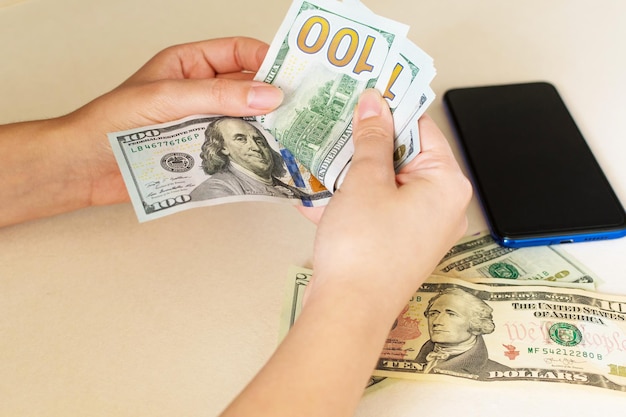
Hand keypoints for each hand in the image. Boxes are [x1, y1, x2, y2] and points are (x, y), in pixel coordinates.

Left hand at [65, 36, 283, 206]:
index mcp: (190, 64)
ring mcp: (202, 122)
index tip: (295, 76)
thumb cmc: (112, 122)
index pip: (239, 53)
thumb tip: (268, 94)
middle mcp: (200, 91)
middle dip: (274, 98)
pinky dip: (250, 152)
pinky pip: (232, 147)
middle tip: (303, 111)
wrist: (84, 167)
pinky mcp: (200, 151)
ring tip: (293, 137)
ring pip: (244, 119)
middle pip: (248, 88)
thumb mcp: (168, 99)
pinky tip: (267, 159)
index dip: (268, 60)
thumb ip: (218, 96)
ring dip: (265, 128)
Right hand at [220, 89, 471, 416]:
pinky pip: (381, 209)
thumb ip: (372, 137)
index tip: (367, 94)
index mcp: (447, 184)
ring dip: (356, 173)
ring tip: (325, 165)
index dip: (393, 108)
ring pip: (389, 183)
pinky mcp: (403, 243)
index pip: (423, 128)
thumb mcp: (365, 180)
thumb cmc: (363, 251)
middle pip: (406, 156)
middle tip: (339, 129)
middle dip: (368, 144)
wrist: (348, 311)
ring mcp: (424, 227)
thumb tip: (376, 103)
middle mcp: (444, 206)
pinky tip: (323, 199)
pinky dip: (356, 201)